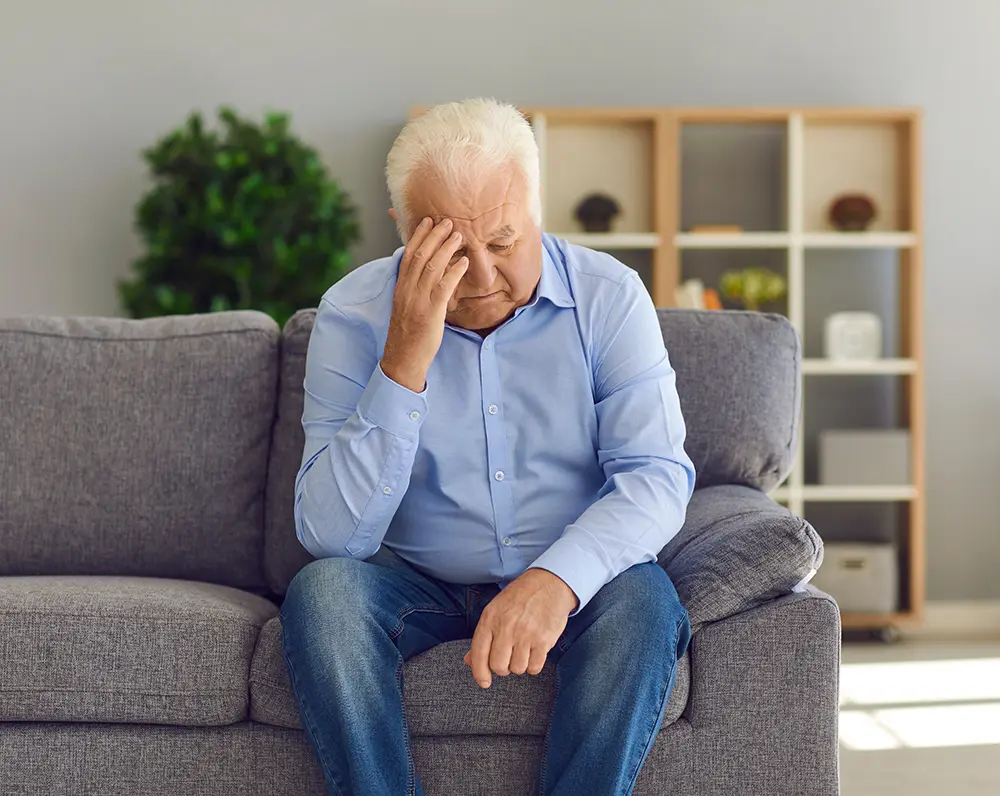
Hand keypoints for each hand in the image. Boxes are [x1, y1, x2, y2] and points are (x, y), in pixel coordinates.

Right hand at [381, 217, 468, 391]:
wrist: (403, 358)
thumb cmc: (408, 333)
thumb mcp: (406, 306)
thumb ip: (413, 288)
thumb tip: (423, 272)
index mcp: (401, 287)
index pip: (408, 255)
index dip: (418, 236)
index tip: (427, 221)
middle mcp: (407, 291)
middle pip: (421, 256)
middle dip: (434, 236)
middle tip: (447, 221)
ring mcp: (418, 301)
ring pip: (431, 268)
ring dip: (446, 249)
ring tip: (459, 235)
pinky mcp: (431, 313)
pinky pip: (443, 288)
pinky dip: (454, 273)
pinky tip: (464, 262)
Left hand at [463, 569, 578, 688]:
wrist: (549, 584)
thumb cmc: (519, 598)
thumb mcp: (495, 610)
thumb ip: (482, 637)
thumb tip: (469, 661)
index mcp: (490, 619)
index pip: (478, 654)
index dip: (479, 673)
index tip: (484, 682)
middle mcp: (506, 627)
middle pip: (498, 666)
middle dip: (503, 668)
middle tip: (509, 657)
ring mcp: (525, 634)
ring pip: (517, 668)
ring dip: (520, 664)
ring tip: (524, 650)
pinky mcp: (543, 640)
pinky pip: (534, 667)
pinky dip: (534, 665)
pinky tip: (535, 652)